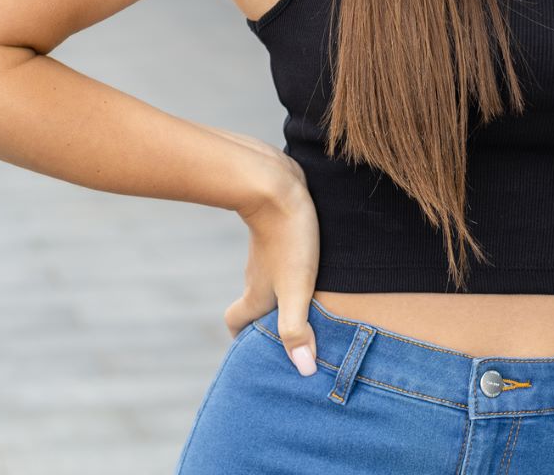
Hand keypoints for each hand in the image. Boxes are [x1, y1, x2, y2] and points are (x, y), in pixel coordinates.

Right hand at [208, 127, 321, 378]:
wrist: (276, 183)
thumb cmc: (288, 237)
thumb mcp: (297, 288)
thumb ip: (297, 329)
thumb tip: (304, 370)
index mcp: (256, 293)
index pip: (236, 321)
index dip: (244, 337)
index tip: (258, 349)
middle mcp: (256, 274)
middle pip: (254, 301)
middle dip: (267, 319)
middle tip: (294, 332)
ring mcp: (266, 251)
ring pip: (268, 277)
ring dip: (283, 292)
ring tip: (313, 303)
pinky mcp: (279, 229)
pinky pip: (282, 255)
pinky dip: (293, 267)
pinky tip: (317, 264)